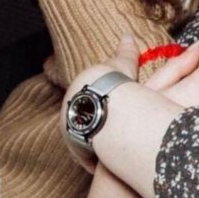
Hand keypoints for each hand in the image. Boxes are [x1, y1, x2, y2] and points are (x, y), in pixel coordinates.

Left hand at [63, 35, 140, 171]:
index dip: (100, 109)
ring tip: (112, 151)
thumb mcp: (121, 64)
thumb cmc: (111, 80)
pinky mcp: (79, 151)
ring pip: (85, 143)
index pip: (87, 105)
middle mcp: (70, 115)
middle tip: (111, 134)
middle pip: (83, 125)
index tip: (110, 114)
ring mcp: (72, 134)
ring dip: (97, 147)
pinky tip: (110, 162)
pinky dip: (98, 160)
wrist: (103, 97)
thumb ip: (125, 52)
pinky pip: (89, 158)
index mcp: (77, 95)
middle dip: (96, 130)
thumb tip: (129, 35)